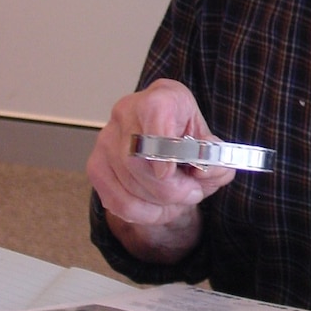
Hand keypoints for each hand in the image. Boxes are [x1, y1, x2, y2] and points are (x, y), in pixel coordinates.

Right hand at [87, 79, 234, 260]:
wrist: (165, 131)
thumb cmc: (186, 133)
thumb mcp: (210, 140)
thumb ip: (215, 157)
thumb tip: (204, 172)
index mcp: (161, 97)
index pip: (154, 113)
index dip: (160, 145)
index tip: (168, 172)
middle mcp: (127, 112)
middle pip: (140, 159)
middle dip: (170, 188)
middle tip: (193, 193)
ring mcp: (106, 138)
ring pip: (128, 183)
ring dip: (159, 203)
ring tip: (179, 200)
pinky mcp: (95, 165)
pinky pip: (115, 200)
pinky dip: (141, 213)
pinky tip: (158, 208)